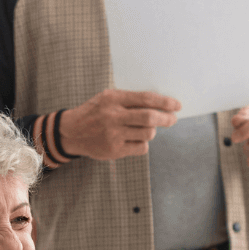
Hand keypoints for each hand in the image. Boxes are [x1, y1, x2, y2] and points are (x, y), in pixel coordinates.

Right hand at [59, 89, 179, 159]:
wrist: (72, 132)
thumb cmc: (95, 113)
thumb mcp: (108, 98)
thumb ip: (130, 100)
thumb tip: (161, 104)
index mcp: (113, 99)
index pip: (146, 99)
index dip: (165, 102)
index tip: (177, 105)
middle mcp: (113, 116)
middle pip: (150, 118)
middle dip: (166, 119)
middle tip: (172, 119)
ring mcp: (113, 135)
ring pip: (148, 134)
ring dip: (151, 132)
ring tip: (143, 130)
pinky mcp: (114, 150)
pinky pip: (141, 148)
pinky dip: (143, 144)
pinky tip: (134, 140)